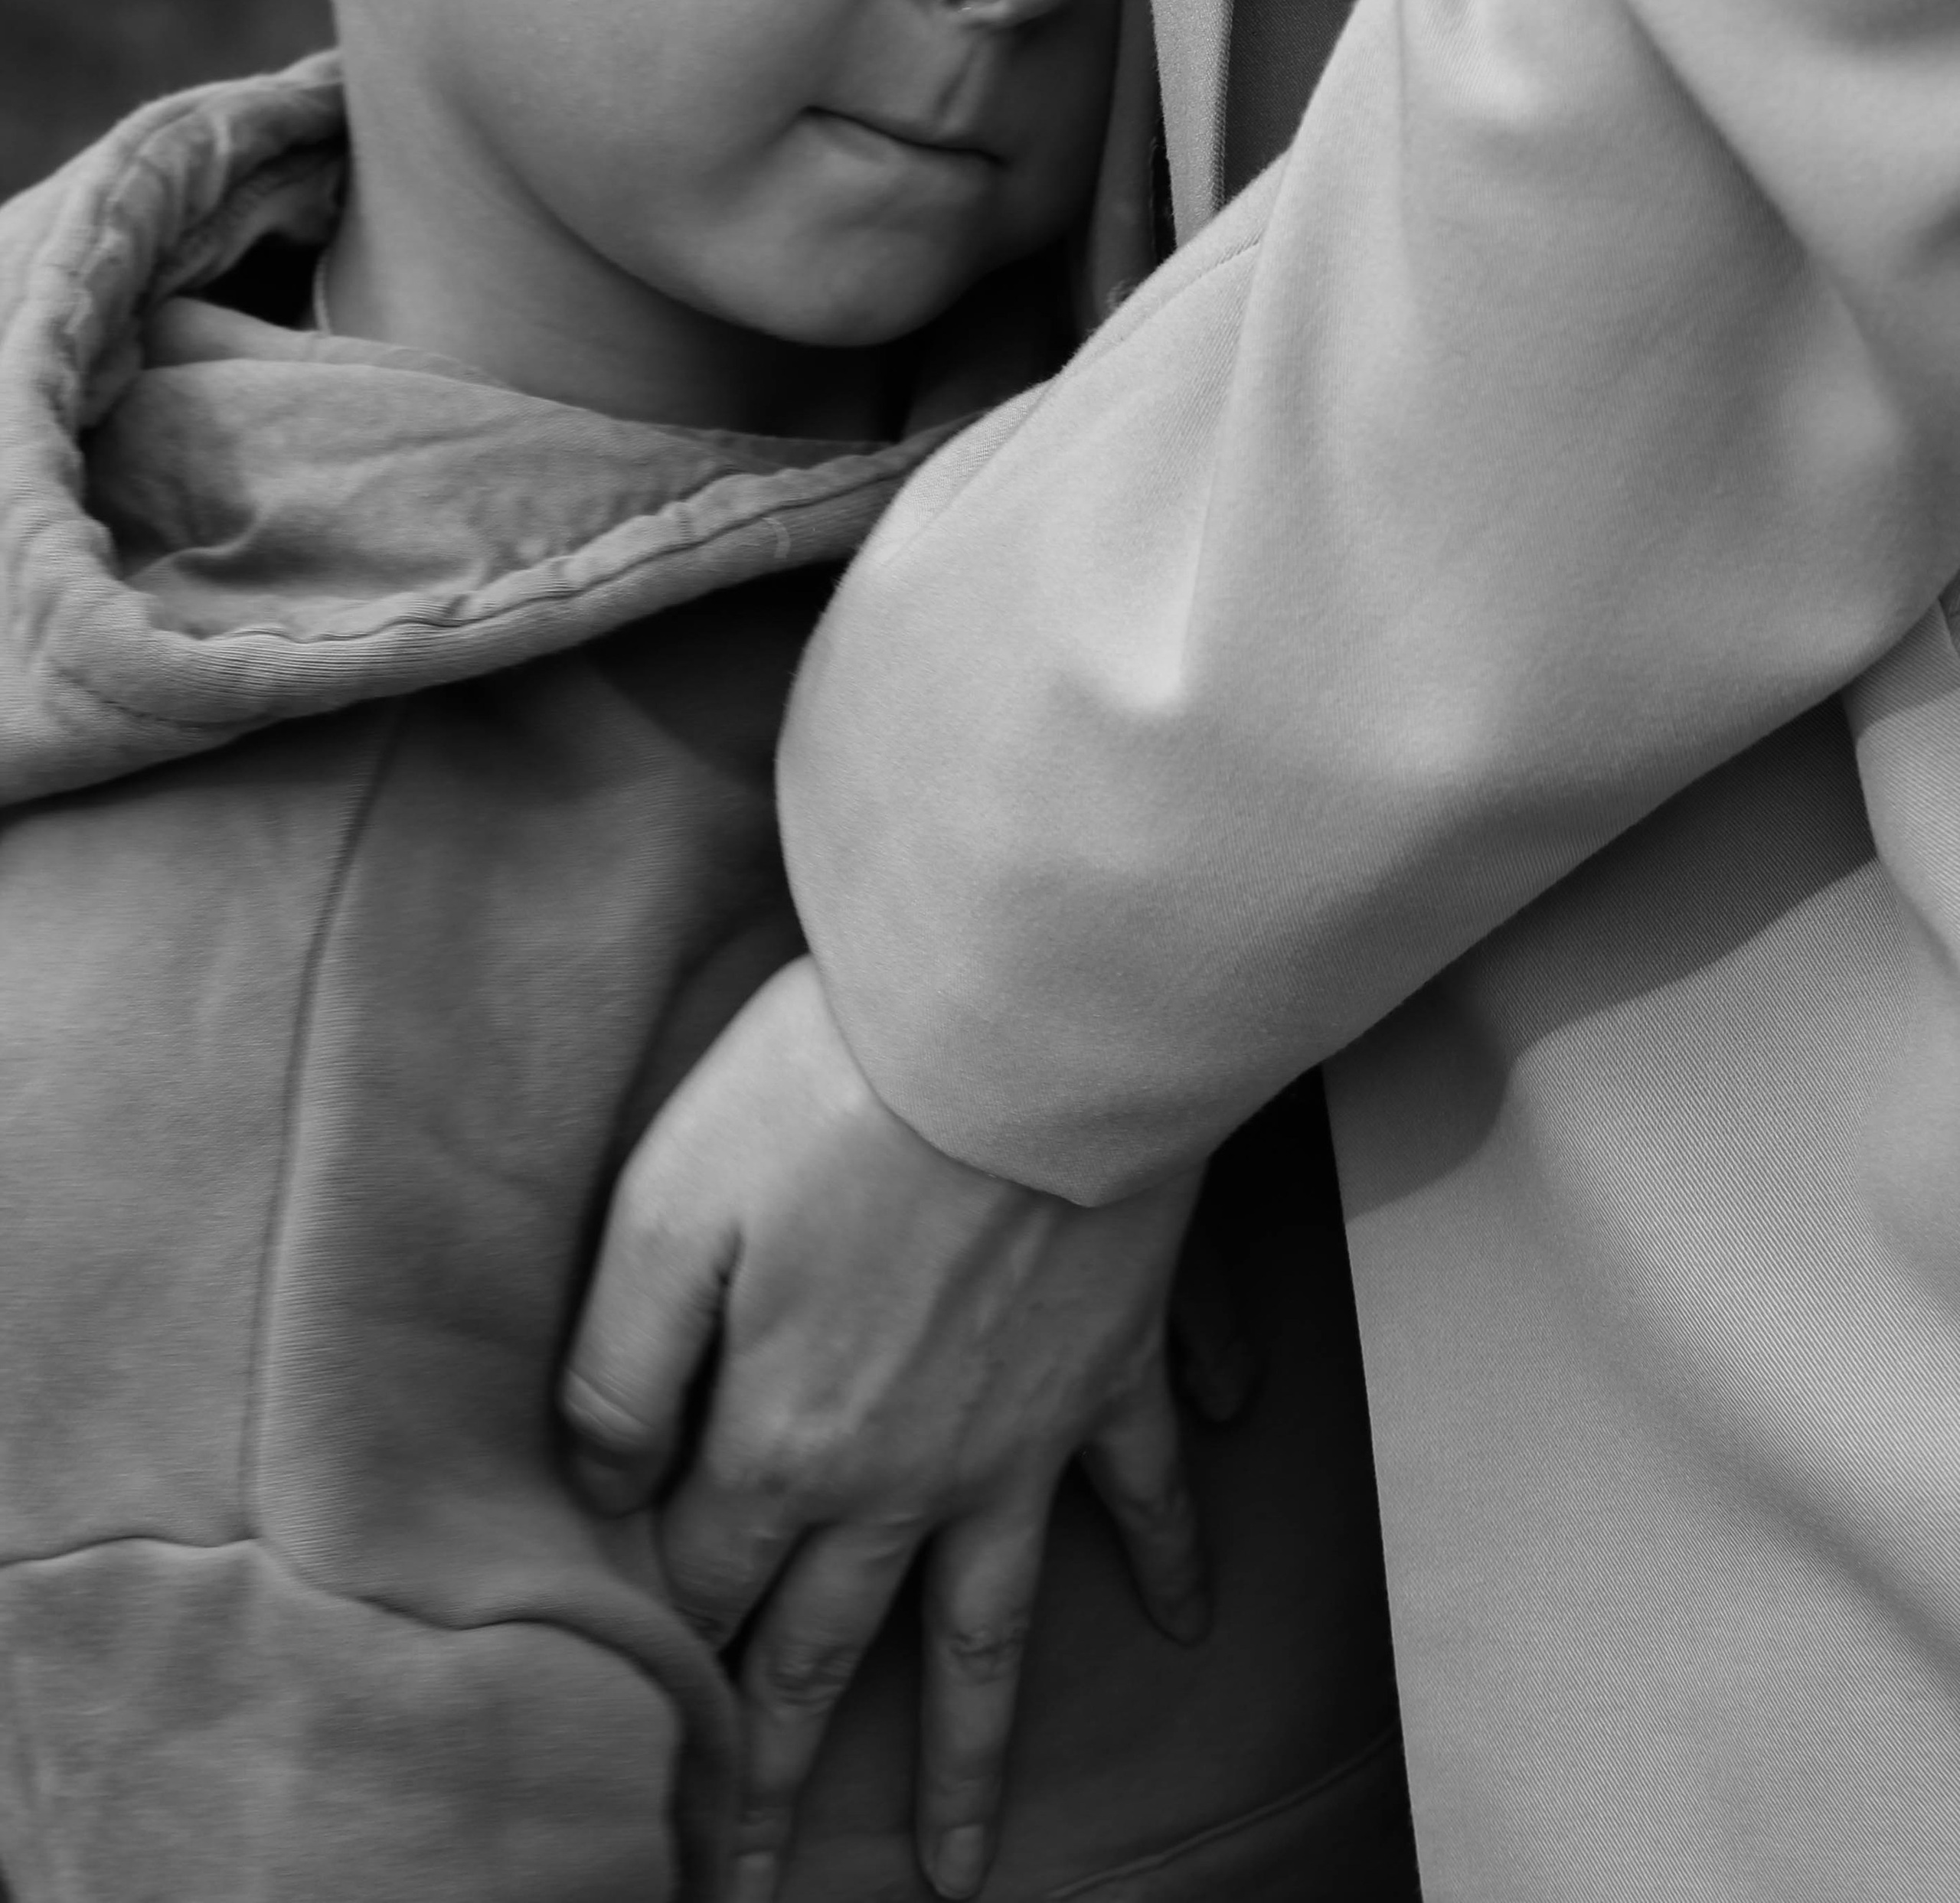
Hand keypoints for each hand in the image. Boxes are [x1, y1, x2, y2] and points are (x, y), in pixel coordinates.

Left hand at [561, 957, 1207, 1902]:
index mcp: (779, 1444)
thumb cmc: (828, 1097)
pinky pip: (1145, 1495)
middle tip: (742, 1890)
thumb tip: (597, 1493)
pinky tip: (1185, 1626)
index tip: (625, 1761)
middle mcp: (900, 1480)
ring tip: (957, 1876)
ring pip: (985, 1638)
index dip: (653, 1674)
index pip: (696, 1595)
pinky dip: (1171, 1562)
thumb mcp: (667, 1210)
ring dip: (967, 1763)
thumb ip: (621, 1367)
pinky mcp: (1111, 1371)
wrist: (1024, 1036)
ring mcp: (1018, 1440)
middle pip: (821, 1657)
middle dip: (771, 1781)